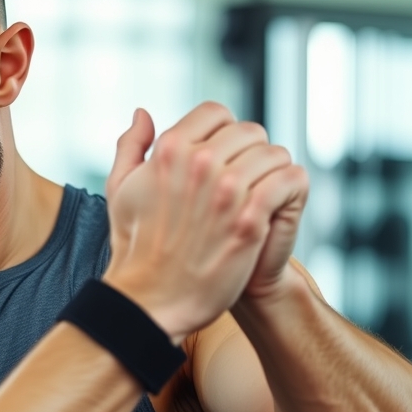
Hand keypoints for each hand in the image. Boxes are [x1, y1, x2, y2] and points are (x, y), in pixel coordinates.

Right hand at [101, 102, 302, 342]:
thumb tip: (143, 113)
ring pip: (276, 154)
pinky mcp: (250, 221)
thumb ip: (131, 145)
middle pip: (250, 132)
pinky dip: (290, 192)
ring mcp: (228, 192)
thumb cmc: (136, 246)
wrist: (151, 299)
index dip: (223, 134)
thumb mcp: (121, 189)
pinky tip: (274, 210)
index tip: (223, 158)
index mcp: (169, 149)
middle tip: (244, 183)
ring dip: (273, 174)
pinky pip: (291, 181)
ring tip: (260, 199)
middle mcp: (200, 164)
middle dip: (250, 154)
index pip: (216, 113)